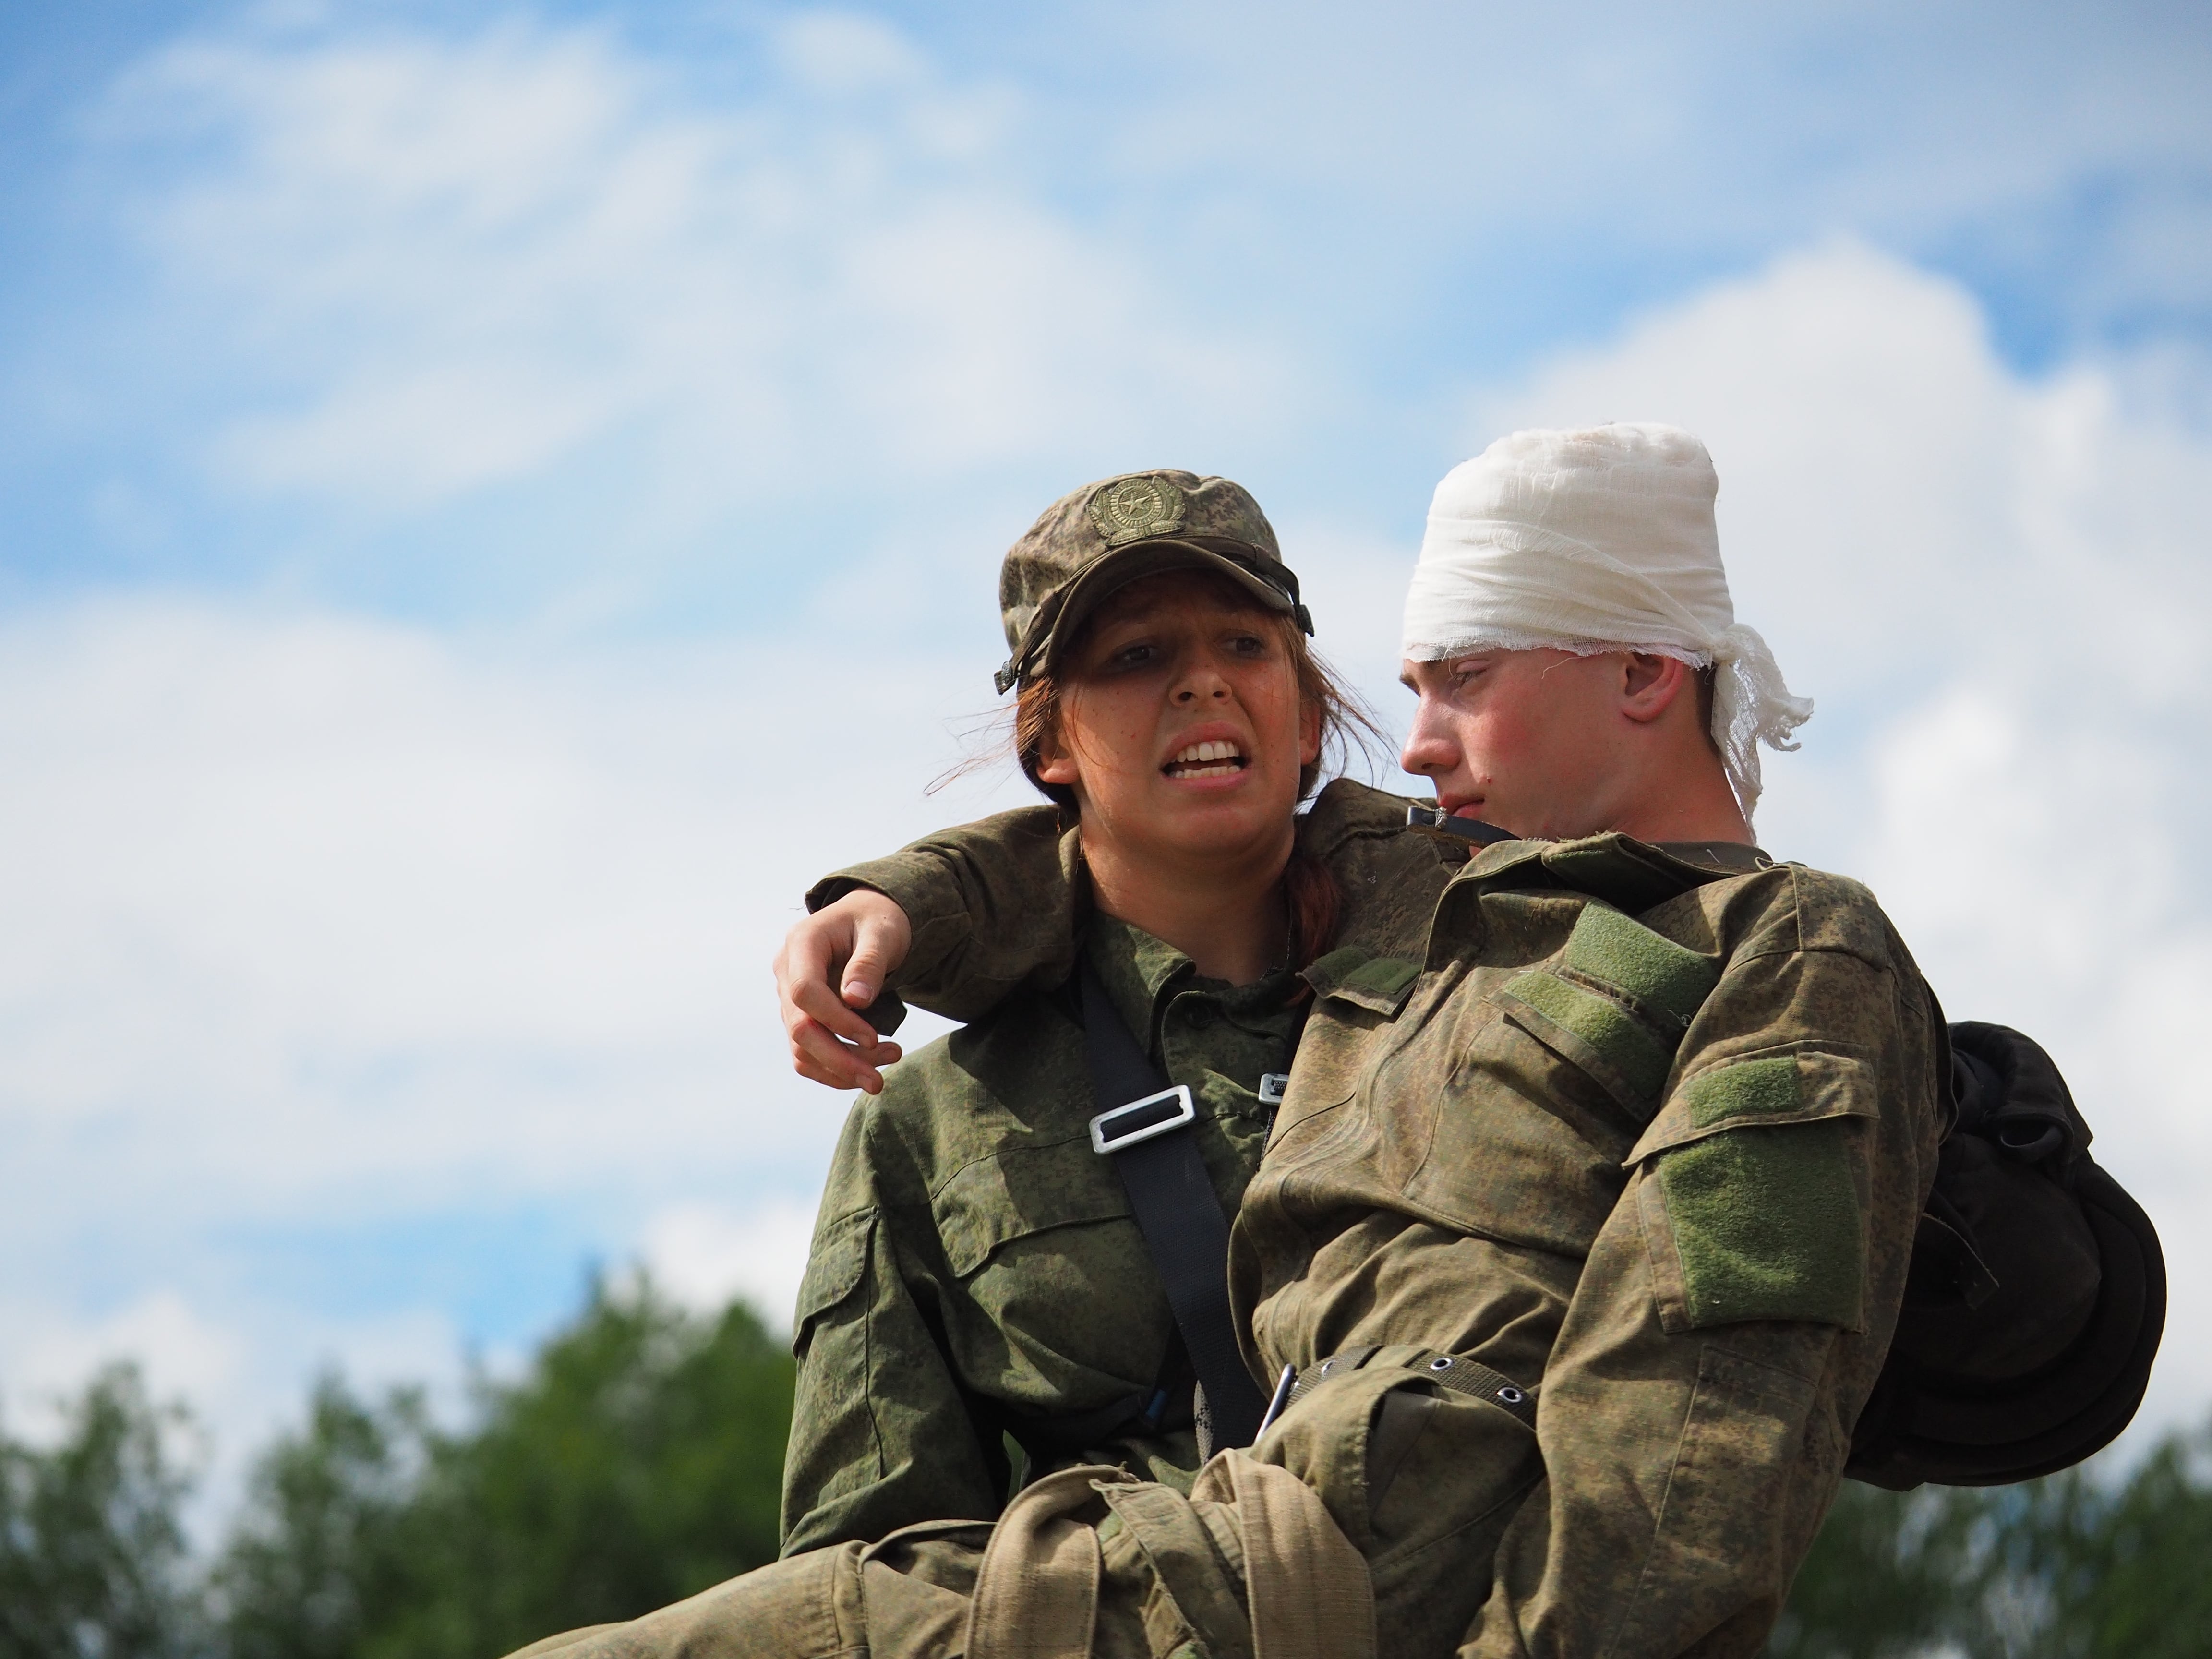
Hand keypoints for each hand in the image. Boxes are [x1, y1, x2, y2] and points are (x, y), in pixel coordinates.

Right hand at [774, 889, 913, 1094]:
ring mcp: (789, 996)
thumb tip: (856, 1000)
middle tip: (878, 1081)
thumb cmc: (877, 920)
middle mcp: (787, 971)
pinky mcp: (800, 1015)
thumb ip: (868, 962)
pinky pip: (807, 1052)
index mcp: (801, 943)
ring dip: (840, 1069)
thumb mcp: (882, 932)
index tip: (873, 1037)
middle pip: (800, 1028)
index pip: (805, 991)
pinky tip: (866, 1069)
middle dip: (839, 1059)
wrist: (868, 919)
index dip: (837, 1020)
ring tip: (881, 1073)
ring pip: (802, 1048)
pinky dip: (834, 1069)